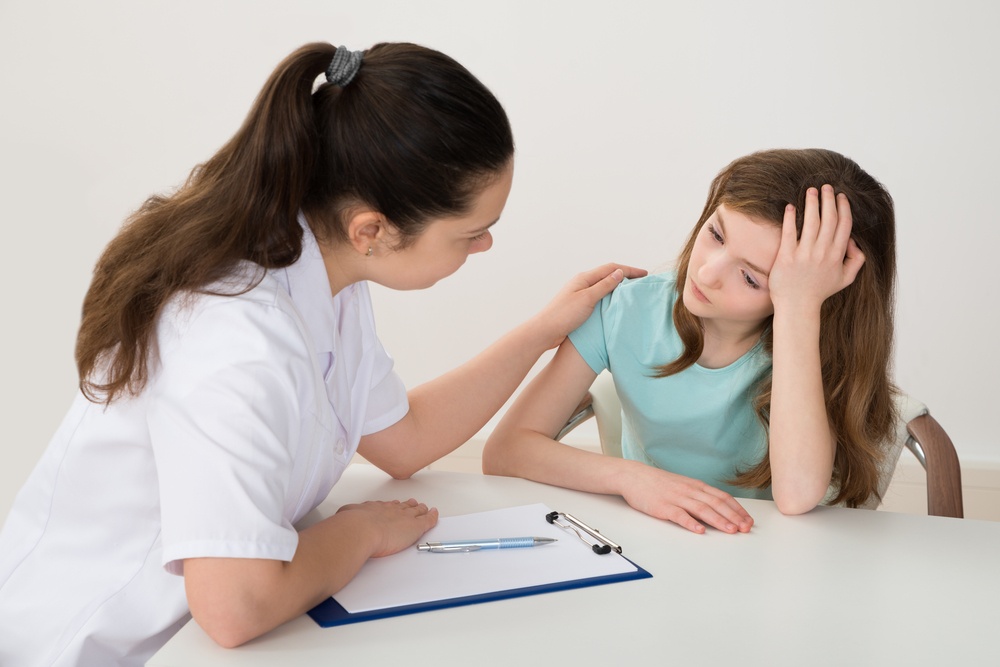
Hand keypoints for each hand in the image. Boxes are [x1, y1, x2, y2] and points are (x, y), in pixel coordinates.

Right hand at [335, 498, 438, 557]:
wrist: (362, 530)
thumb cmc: (353, 525)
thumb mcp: (346, 514)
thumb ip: (347, 514)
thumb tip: (342, 515)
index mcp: (376, 508)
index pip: (387, 506)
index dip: (392, 506)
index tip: (394, 505)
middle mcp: (392, 510)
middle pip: (403, 506)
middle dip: (408, 505)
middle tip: (413, 504)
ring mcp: (404, 517)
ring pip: (417, 511)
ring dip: (421, 509)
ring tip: (424, 508)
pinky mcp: (415, 527)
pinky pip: (428, 520)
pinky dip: (432, 517)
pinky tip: (435, 514)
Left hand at [532, 263, 646, 347]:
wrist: (545, 331)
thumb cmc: (564, 315)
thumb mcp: (587, 299)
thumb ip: (604, 286)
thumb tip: (619, 272)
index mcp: (584, 278)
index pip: (611, 268)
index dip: (629, 270)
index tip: (644, 274)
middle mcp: (582, 283)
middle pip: (608, 275)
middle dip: (625, 276)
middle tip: (641, 281)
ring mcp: (580, 294)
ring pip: (604, 286)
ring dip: (618, 286)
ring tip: (632, 291)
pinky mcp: (579, 305)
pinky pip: (599, 296)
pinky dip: (610, 296)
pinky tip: (616, 303)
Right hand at [620, 464, 753, 533]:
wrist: (634, 476)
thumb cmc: (659, 483)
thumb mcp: (683, 486)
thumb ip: (699, 496)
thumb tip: (718, 510)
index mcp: (696, 486)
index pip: (722, 497)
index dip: (737, 509)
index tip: (748, 520)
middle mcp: (689, 491)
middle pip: (716, 503)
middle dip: (733, 517)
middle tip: (746, 528)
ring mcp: (676, 498)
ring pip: (701, 509)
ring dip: (718, 520)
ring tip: (730, 530)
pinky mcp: (662, 507)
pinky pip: (679, 515)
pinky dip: (690, 523)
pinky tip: (700, 531)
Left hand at [769, 185, 865, 312]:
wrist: (797, 306)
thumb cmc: (819, 292)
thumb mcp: (845, 279)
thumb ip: (856, 260)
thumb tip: (854, 241)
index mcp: (837, 255)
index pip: (844, 225)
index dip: (843, 208)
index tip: (840, 196)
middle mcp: (823, 252)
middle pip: (829, 219)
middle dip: (829, 199)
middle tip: (826, 187)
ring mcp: (805, 254)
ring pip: (811, 222)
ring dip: (812, 203)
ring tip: (811, 190)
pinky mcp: (787, 257)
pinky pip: (790, 232)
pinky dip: (791, 218)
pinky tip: (791, 206)